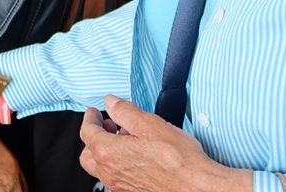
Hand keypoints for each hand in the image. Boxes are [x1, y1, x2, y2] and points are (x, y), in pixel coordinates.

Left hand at [79, 96, 250, 191]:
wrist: (198, 187)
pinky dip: (119, 164)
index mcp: (108, 153)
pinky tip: (137, 155)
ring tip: (126, 139)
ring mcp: (121, 186)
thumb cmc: (178, 160)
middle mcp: (111, 173)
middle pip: (88, 154)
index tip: (94, 112)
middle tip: (108, 125)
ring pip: (102, 168)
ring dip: (107, 151)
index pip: (87, 132)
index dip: (89, 118)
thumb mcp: (149, 124)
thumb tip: (111, 103)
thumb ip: (124, 111)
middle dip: (94, 137)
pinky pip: (117, 177)